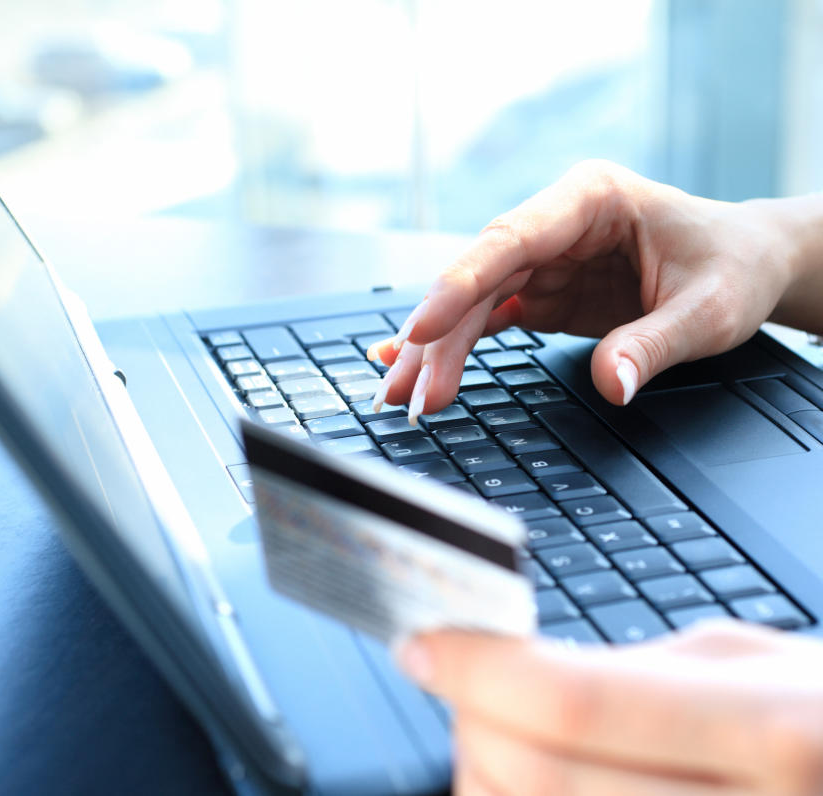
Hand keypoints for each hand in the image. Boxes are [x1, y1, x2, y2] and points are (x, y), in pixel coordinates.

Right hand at [367, 160, 818, 422]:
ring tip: (405, 396)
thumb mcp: (710, 309)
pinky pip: (488, 319)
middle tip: (410, 393)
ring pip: (473, 302)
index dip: (459, 285)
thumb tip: (610, 386)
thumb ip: (656, 344)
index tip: (421, 330)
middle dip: (438, 336)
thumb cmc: (733, 267)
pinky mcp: (544, 292)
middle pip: (478, 277)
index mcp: (591, 199)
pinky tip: (423, 368)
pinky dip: (455, 346)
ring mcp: (545, 258)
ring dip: (438, 349)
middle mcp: (556, 224)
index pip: (509, 239)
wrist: (748, 265)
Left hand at [396, 621, 822, 794]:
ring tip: (495, 730)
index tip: (426, 643)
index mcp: (768, 730)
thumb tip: (513, 672)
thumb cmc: (822, 717)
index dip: (476, 669)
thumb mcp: (750, 664)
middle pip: (534, 777)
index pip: (572, 703)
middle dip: (468, 718)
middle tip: (457, 678)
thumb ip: (632, 672)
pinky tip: (530, 780)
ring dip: (482, 774)